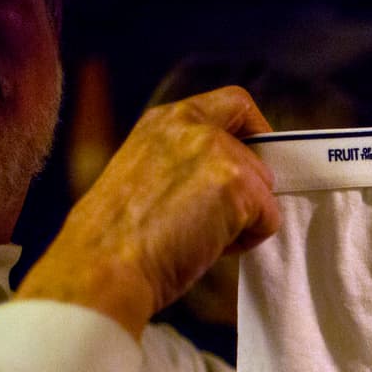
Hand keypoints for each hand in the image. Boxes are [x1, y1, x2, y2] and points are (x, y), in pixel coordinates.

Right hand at [19, 87, 281, 336]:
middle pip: (259, 154)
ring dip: (244, 219)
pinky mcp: (236, 184)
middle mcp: (191, 124)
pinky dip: (247, 240)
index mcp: (165, 121)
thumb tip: (224, 181)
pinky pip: (269, 218)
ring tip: (198, 236)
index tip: (251, 167)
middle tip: (210, 222)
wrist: (102, 267)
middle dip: (247, 192)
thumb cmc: (118, 239)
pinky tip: (207, 247)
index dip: (255, 135)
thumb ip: (184, 164)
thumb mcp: (144, 176)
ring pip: (265, 189)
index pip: (234, 104)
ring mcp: (216, 150)